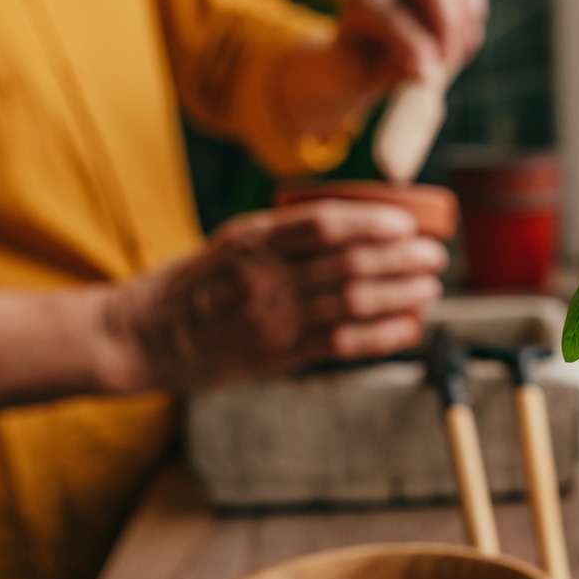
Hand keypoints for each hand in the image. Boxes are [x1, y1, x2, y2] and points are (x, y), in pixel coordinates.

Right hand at [102, 201, 446, 389]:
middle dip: (403, 258)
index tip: (408, 222)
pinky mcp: (278, 356)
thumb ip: (285, 235)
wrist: (144, 336)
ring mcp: (273, 320)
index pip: (328, 224)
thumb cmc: (194, 283)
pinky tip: (409, 325)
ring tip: (431, 286)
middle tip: (434, 254)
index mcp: (254, 241)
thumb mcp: (232, 241)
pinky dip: (383, 335)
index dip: (376, 222)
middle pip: (351, 264)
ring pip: (355, 304)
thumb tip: (356, 224)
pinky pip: (342, 345)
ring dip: (403, 295)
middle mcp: (266, 279)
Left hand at [283, 0, 488, 133]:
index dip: (414, 45)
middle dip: (448, 23)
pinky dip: (474, 13)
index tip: (426, 76)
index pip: (393, 16)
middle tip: (447, 59)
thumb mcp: (359, 79)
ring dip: (465, 20)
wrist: (360, 62)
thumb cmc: (359, 72)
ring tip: (454, 55)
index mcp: (362, 3)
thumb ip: (388, 74)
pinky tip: (461, 44)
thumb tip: (428, 72)